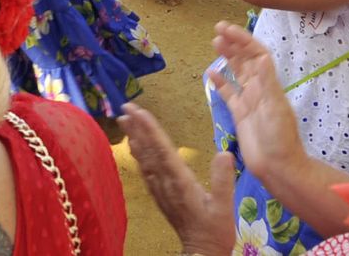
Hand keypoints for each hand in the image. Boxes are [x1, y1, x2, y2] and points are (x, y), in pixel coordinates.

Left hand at [120, 102, 236, 255]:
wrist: (202, 252)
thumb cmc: (215, 230)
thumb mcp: (224, 207)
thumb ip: (223, 180)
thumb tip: (224, 153)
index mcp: (180, 181)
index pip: (162, 149)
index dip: (150, 129)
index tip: (139, 111)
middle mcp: (166, 182)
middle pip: (149, 150)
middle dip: (137, 127)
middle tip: (125, 107)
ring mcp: (160, 189)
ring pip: (144, 158)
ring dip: (134, 137)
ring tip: (124, 120)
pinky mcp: (160, 195)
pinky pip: (145, 170)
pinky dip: (138, 154)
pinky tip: (134, 146)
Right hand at [209, 21, 308, 183]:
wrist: (278, 167)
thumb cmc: (279, 138)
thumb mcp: (275, 108)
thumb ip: (267, 82)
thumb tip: (261, 55)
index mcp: (269, 85)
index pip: (257, 54)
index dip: (243, 40)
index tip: (227, 29)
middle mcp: (259, 89)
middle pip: (246, 59)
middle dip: (234, 43)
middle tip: (217, 29)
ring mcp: (249, 101)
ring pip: (236, 73)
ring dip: (227, 57)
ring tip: (215, 42)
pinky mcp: (239, 114)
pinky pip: (228, 93)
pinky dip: (220, 82)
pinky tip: (210, 72)